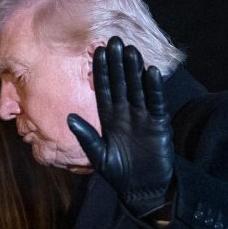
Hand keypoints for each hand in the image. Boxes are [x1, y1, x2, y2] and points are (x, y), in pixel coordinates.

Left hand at [67, 37, 174, 217]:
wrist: (142, 188)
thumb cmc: (118, 173)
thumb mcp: (98, 156)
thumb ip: (86, 136)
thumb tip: (68, 118)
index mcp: (108, 118)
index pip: (104, 90)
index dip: (101, 71)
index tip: (97, 51)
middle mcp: (125, 113)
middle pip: (121, 83)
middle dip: (118, 63)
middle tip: (114, 40)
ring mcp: (143, 116)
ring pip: (138, 88)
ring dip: (135, 69)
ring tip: (131, 50)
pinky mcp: (158, 123)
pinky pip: (155, 102)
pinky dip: (154, 88)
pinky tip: (151, 72)